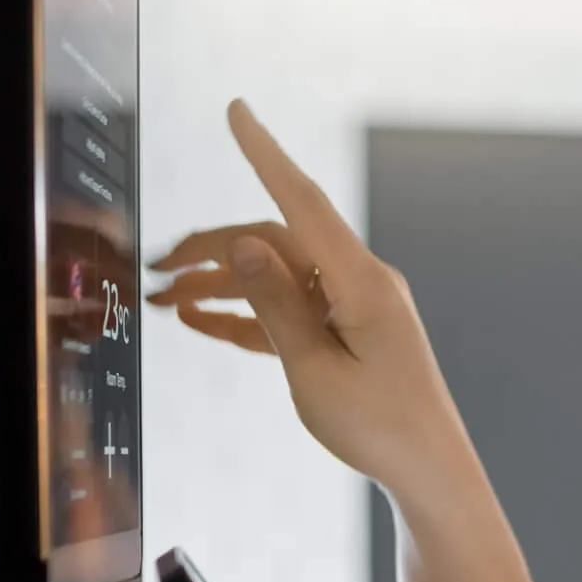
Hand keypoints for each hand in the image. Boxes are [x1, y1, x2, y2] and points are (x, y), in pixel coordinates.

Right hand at [146, 101, 472, 498]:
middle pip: (275, 243)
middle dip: (212, 250)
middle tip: (154, 269)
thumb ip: (276, 304)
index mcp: (361, 283)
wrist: (427, 470)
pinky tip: (200, 321)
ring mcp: (357, 306)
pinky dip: (248, 314)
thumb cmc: (379, 426)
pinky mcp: (349, 331)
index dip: (265, 154)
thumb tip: (245, 241)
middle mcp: (362, 283)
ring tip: (163, 302)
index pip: (302, 202)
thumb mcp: (313, 368)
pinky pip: (292, 310)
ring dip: (221, 285)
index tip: (236, 111)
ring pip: (277, 276)